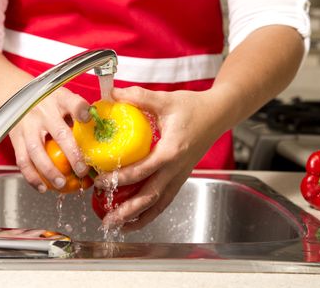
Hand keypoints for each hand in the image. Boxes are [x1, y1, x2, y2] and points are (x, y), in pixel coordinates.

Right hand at [8, 87, 90, 192]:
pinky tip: (43, 187)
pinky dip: (32, 176)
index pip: (73, 103)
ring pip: (36, 151)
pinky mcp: (17, 138)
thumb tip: (101, 134)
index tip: (88, 119)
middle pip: (59, 133)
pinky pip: (22, 160)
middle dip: (72, 154)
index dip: (81, 111)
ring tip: (61, 183)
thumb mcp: (64, 98)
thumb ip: (79, 114)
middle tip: (82, 170)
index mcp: (60, 99)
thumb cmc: (48, 100)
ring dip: (49, 170)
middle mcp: (44, 112)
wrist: (14, 94)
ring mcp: (28, 125)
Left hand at [95, 86, 227, 230]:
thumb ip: (138, 97)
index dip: (120, 179)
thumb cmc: (194, 107)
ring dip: (139, 218)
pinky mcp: (181, 177)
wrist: (218, 114)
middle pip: (150, 197)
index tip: (100, 181)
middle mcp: (177, 168)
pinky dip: (150, 212)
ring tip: (118, 226)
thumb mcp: (165, 99)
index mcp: (171, 150)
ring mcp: (180, 175)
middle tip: (107, 218)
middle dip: (127, 210)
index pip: (143, 170)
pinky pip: (165, 200)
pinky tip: (136, 218)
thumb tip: (111, 93)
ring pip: (159, 204)